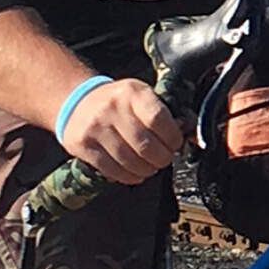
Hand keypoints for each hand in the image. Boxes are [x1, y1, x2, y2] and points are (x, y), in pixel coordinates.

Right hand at [57, 78, 182, 184]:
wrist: (76, 100)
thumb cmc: (118, 101)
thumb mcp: (141, 95)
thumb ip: (163, 112)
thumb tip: (191, 132)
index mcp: (133, 92)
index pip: (158, 118)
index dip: (172, 137)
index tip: (176, 144)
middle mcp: (112, 108)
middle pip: (145, 144)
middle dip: (161, 158)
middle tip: (165, 159)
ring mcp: (95, 127)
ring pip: (128, 159)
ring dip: (146, 169)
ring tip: (152, 168)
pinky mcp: (82, 145)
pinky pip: (110, 168)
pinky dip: (127, 176)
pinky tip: (136, 175)